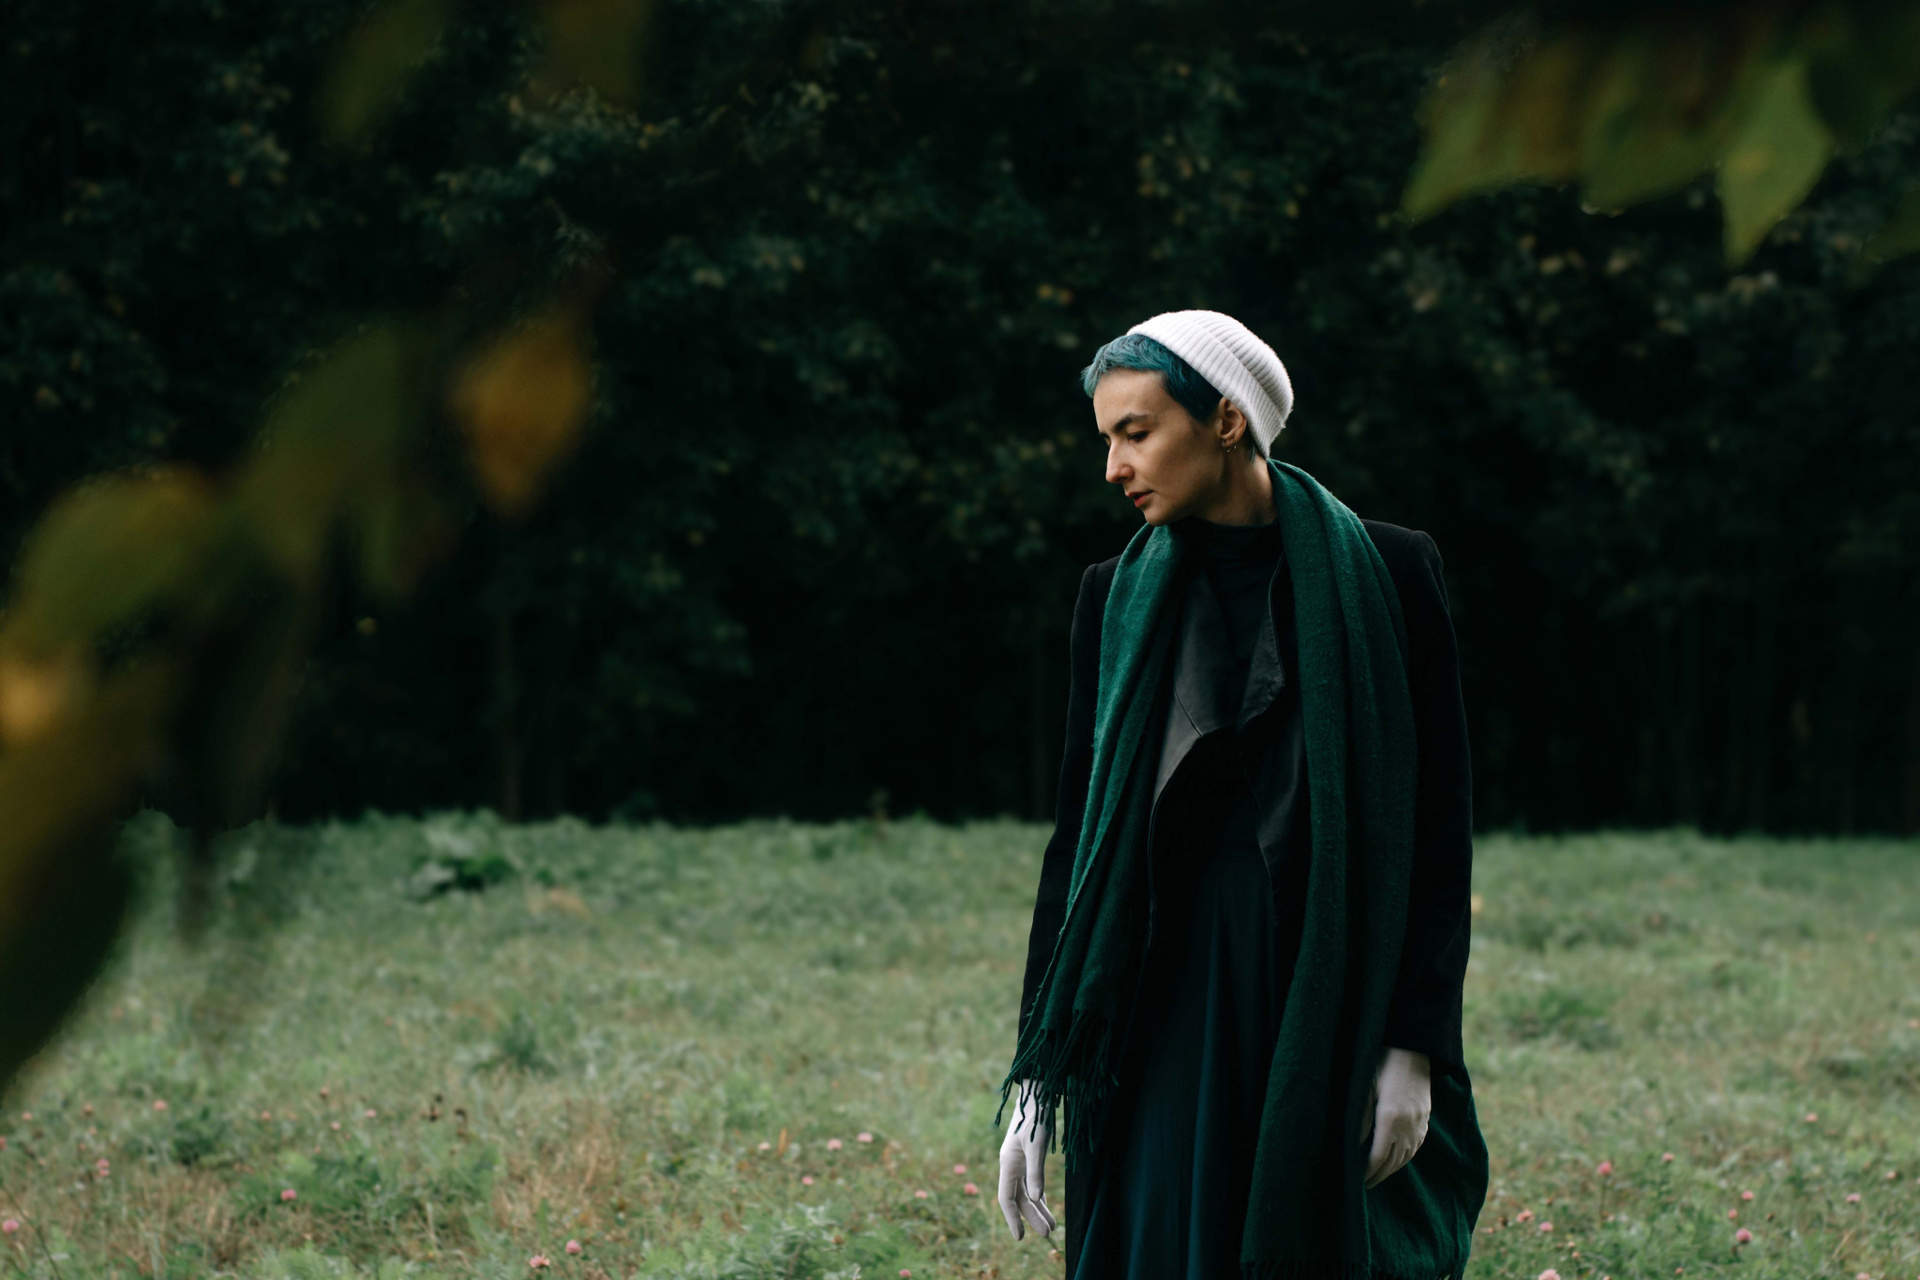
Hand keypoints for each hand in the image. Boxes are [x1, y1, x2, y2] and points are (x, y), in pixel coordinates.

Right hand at [997, 1079, 1056, 1240]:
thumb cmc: (1036, 1117)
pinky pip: (1032, 1182)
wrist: (1037, 1092)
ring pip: (1027, 1192)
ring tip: (1052, 1227)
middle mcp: (1011, 1164)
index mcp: (1008, 1162)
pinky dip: (1039, 1196)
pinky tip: (1045, 1205)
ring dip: (1038, 1209)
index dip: (1012, 1218)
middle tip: (1049, 1235)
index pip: (1006, 1197)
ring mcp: (1019, 1161)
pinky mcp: (1028, 1156)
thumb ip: (1036, 1173)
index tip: (1020, 1238)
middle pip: (1020, 1198)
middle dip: (1032, 1217)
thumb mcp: (1037, 1145)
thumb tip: (1037, 1200)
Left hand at [1360, 1047, 1430, 1188]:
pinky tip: (1397, 1160)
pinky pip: (1416, 1146)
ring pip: (1406, 1156)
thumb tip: (1352, 1144)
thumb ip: (1360, 1118)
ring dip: (1392, 1169)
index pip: (1379, 1156)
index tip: (1357, 1180)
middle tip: (1365, 1184)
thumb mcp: (1365, 1088)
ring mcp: (1420, 1122)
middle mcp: (1408, 1125)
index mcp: (1390, 1118)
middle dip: (1379, 1175)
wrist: (1413, 1048)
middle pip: (1394, 1161)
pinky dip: (1405, 1157)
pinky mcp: (1426, 1118)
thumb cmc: (1382, 1064)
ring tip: (1378, 1175)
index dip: (1368, 1171)